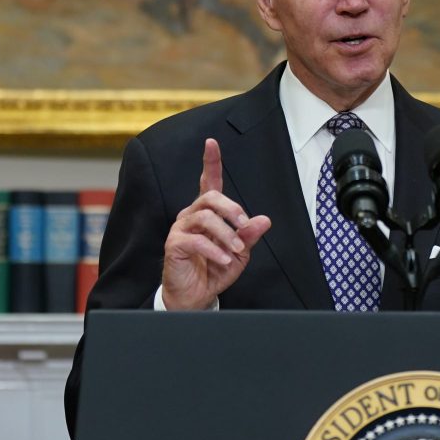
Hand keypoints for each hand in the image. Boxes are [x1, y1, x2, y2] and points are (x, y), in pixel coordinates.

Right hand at [161, 139, 270, 309]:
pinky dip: (214, 250)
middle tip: (244, 226)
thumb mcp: (239, 254)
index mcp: (207, 213)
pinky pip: (196, 240)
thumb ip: (248, 236)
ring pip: (205, 217)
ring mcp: (181, 229)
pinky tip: (224, 260)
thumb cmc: (214, 270)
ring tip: (236, 250)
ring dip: (226, 233)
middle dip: (232, 209)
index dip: (210, 162)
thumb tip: (264, 220)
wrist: (196, 297)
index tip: (211, 143)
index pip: (208, 182)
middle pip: (210, 197)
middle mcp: (192, 216)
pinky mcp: (174, 245)